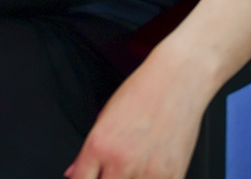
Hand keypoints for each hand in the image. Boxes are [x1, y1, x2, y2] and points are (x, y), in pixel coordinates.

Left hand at [64, 48, 212, 178]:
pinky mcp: (172, 175)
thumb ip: (86, 152)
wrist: (177, 81)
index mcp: (99, 145)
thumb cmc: (141, 93)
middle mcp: (122, 161)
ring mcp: (148, 172)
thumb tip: (73, 173)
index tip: (87, 178)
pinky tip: (148, 170)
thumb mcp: (104, 118)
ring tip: (130, 169)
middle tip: (110, 171)